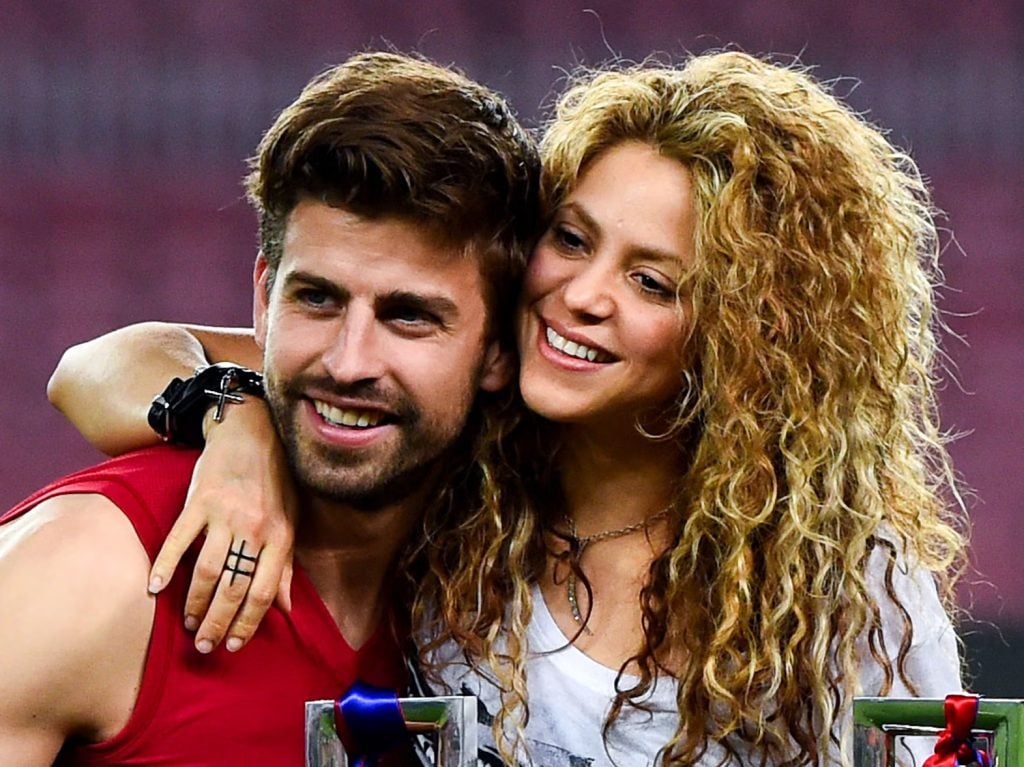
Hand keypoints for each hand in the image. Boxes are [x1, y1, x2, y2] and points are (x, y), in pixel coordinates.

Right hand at [147, 398, 296, 652]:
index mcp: (280, 536)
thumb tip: (287, 608)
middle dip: (217, 622)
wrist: (252, 433)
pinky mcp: (199, 501)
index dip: (248, 623)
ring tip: (186, 625)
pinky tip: (155, 588)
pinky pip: (179, 540)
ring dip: (194, 603)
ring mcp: (226, 515)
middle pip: (234, 587)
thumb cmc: (275, 481)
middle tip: (204, 645)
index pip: (264, 592)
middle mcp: (255, 528)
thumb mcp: (291, 520)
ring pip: (209, 571)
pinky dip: (166, 566)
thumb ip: (286, 565)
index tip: (233, 645)